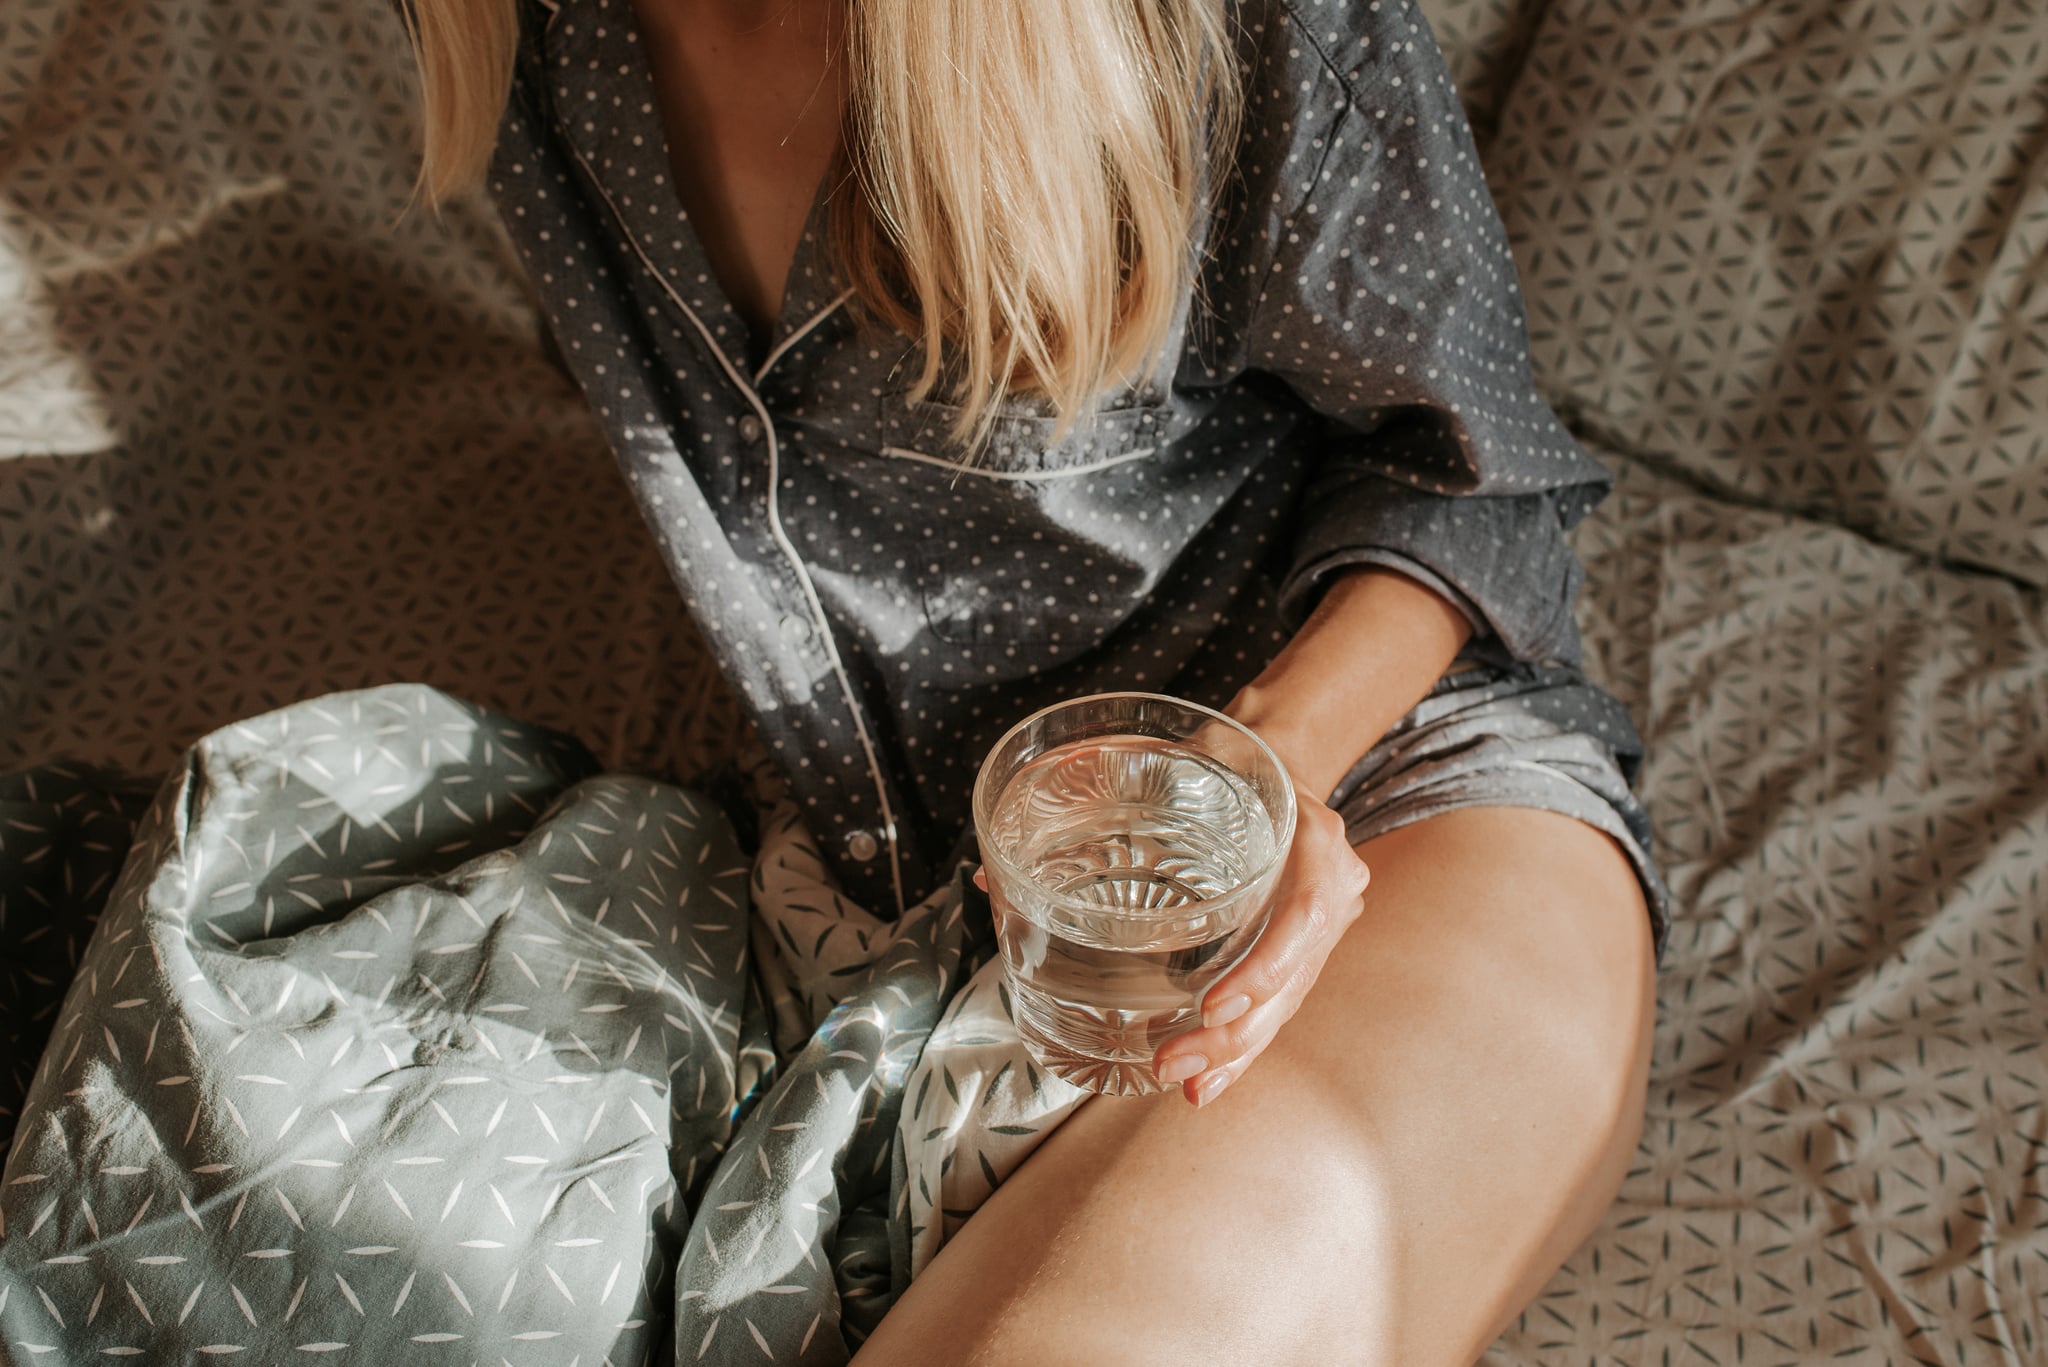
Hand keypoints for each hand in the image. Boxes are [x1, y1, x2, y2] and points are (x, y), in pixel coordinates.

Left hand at [1150, 780, 1368, 1105]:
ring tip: (1187, 1085)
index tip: (1212, 1002)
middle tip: (1174, 1062)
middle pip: (1294, 978)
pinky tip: (1207, 1083)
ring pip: (1286, 1004)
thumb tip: (1012, 850)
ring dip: (1234, 1050)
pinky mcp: (1304, 951)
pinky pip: (1277, 1005)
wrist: (1280, 758)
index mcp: (1318, 839)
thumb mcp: (1193, 757)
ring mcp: (1323, 926)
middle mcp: (1334, 886)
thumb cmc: (1229, 758)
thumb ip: (1127, 792)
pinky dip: (1241, 1045)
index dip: (1265, 968)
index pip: (1306, 916)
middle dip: (1235, 1031)